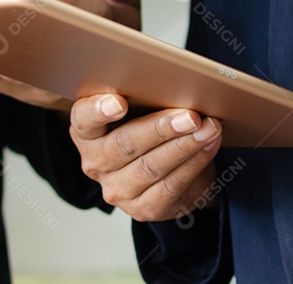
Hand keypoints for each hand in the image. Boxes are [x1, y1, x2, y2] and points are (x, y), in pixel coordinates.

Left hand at [0, 0, 141, 110]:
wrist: (108, 89)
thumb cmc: (112, 42)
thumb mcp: (127, 8)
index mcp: (112, 41)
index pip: (97, 19)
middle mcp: (79, 71)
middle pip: (53, 46)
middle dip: (27, 23)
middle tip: (1, 2)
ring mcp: (49, 86)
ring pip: (17, 66)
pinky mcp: (23, 92)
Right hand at [71, 93, 221, 220]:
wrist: (165, 171)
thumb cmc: (148, 129)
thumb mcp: (138, 110)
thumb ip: (142, 98)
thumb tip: (174, 84)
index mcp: (87, 133)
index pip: (84, 119)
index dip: (99, 110)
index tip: (119, 102)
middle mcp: (96, 162)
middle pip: (126, 144)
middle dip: (162, 128)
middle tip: (190, 116)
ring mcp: (117, 189)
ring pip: (152, 167)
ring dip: (185, 146)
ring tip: (208, 129)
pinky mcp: (142, 208)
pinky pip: (170, 186)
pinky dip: (193, 164)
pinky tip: (208, 147)